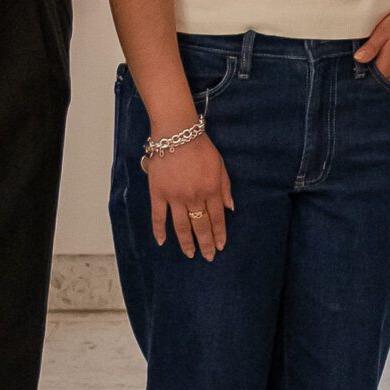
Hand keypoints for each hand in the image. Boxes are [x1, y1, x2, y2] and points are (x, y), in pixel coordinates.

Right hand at [149, 132, 233, 260]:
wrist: (176, 133)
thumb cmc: (200, 146)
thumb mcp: (220, 165)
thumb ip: (225, 187)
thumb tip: (230, 208)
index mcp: (211, 189)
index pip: (217, 218)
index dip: (219, 234)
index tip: (220, 246)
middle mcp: (194, 197)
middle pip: (201, 225)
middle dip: (206, 243)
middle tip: (208, 256)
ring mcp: (175, 196)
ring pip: (181, 226)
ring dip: (186, 242)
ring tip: (190, 254)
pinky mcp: (158, 193)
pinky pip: (158, 216)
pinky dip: (159, 230)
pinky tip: (162, 242)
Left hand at [356, 0, 389, 90]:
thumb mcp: (384, 30)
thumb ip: (371, 47)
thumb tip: (357, 59)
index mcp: (388, 66)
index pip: (370, 83)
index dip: (360, 82)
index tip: (353, 79)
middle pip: (381, 89)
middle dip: (371, 86)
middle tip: (361, 78)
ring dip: (382, 84)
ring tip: (374, 76)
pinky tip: (387, 74)